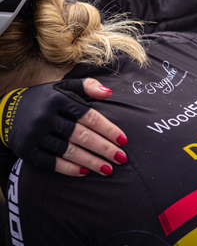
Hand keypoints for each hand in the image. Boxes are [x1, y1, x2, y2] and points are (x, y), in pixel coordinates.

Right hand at [0, 79, 127, 176]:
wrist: (7, 112)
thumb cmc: (45, 99)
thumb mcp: (63, 86)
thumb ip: (87, 86)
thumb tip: (109, 93)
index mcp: (58, 98)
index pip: (89, 116)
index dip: (107, 129)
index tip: (123, 140)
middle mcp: (45, 116)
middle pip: (80, 135)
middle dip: (103, 148)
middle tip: (121, 158)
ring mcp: (35, 134)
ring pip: (68, 151)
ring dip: (90, 162)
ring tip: (108, 169)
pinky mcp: (27, 150)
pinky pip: (51, 163)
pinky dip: (69, 169)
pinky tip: (85, 172)